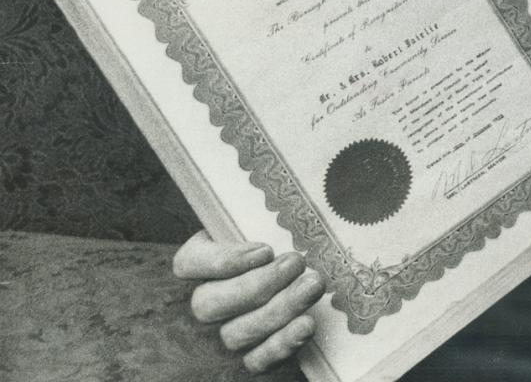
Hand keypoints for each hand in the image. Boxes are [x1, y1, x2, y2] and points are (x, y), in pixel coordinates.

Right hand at [173, 231, 323, 372]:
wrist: (295, 286)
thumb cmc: (277, 249)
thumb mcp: (261, 226)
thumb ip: (258, 219)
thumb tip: (282, 198)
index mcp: (201, 263)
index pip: (189, 264)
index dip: (224, 261)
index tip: (264, 250)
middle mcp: (205, 302)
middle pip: (210, 304)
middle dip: (258, 285)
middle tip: (295, 264)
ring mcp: (222, 335)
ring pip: (235, 333)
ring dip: (279, 309)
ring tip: (312, 285)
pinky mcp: (246, 360)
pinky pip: (255, 361)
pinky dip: (281, 344)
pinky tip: (305, 324)